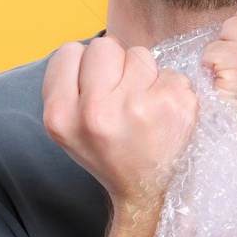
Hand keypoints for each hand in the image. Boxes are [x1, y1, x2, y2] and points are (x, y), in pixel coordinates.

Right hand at [42, 36, 198, 216]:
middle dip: (115, 64)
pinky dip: (168, 88)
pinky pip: (169, 71)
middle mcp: (97, 111)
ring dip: (143, 75)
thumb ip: (67, 84)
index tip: (94, 89)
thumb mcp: (66, 126)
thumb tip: (91, 47)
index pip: (69, 51)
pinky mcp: (174, 104)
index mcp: (61, 115)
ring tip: (142, 107)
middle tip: (121, 96)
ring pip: (139, 53)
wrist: (144, 191)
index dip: (84, 67)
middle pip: (105, 46)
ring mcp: (139, 105)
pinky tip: (162, 114)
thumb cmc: (106, 151)